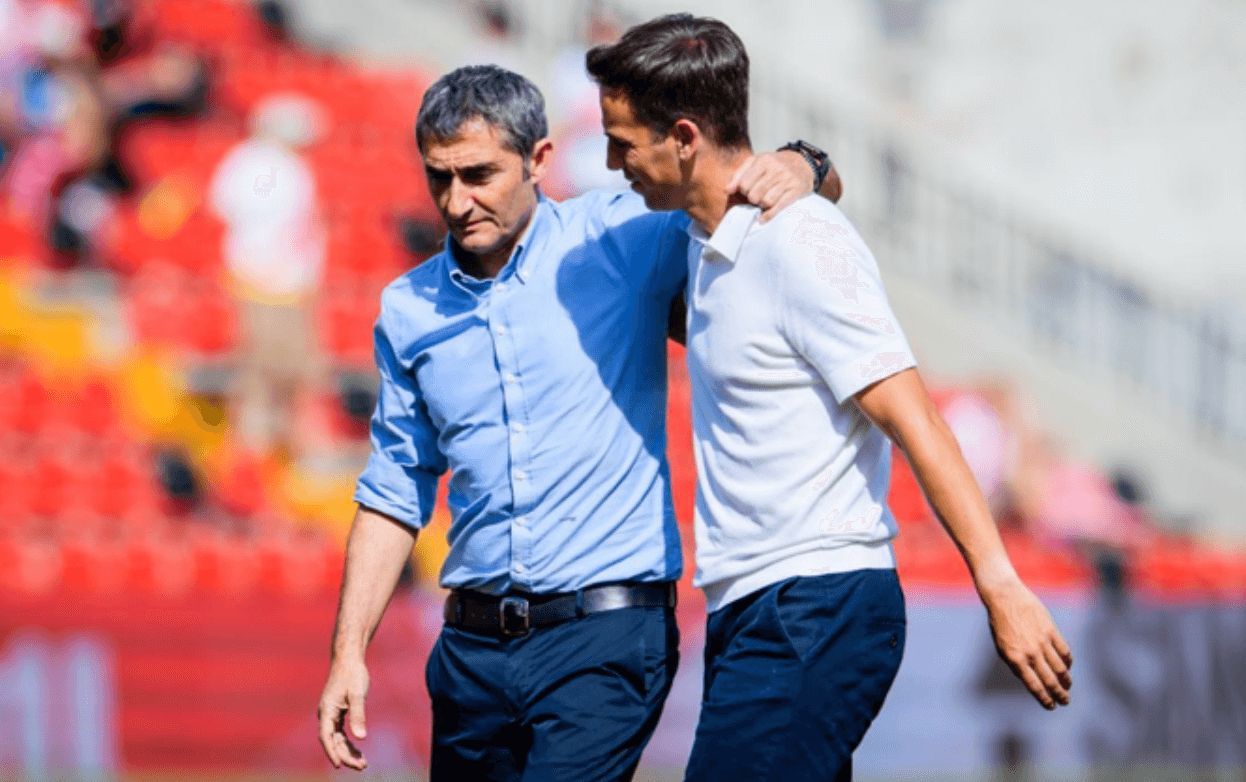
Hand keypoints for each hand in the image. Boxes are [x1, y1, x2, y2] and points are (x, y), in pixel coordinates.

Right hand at [318, 658, 369, 769]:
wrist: (348, 659)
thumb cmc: (353, 674)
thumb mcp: (358, 694)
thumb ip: (358, 715)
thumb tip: (361, 737)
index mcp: (327, 710)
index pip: (326, 736)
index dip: (331, 752)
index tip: (338, 765)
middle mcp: (326, 715)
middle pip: (333, 741)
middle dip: (345, 755)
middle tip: (361, 766)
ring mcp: (331, 715)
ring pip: (337, 739)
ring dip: (348, 752)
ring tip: (362, 764)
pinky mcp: (338, 713)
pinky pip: (341, 733)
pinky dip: (348, 743)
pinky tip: (358, 751)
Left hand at [727, 150, 812, 222]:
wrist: (803, 163)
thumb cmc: (775, 165)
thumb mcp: (756, 162)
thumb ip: (740, 174)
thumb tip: (728, 190)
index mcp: (764, 161)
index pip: (744, 184)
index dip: (743, 191)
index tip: (748, 191)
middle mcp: (776, 169)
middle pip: (754, 195)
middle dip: (752, 199)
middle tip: (756, 197)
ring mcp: (787, 180)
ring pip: (766, 202)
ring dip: (762, 206)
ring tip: (764, 202)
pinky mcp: (796, 191)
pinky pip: (779, 207)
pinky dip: (768, 215)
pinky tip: (763, 218)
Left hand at [980, 577, 1072, 709]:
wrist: (1005, 597)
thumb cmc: (1001, 624)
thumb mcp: (1003, 647)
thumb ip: (1017, 664)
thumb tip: (1033, 679)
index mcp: (1015, 659)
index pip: (1033, 685)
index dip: (1044, 698)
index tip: (1051, 706)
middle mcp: (1030, 653)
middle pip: (1050, 680)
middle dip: (1059, 694)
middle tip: (1065, 702)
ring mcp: (1041, 641)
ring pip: (1060, 668)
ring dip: (1066, 681)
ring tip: (1067, 687)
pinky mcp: (1051, 630)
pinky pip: (1064, 651)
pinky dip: (1068, 662)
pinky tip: (1067, 667)